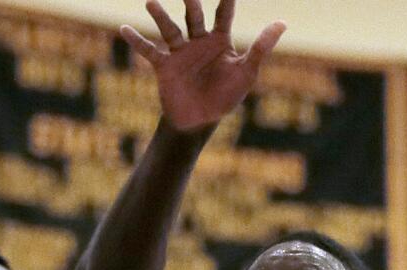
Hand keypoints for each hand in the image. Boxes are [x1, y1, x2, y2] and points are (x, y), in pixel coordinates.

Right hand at [120, 0, 285, 131]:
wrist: (200, 121)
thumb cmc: (226, 97)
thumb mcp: (247, 71)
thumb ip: (261, 47)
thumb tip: (283, 22)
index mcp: (220, 41)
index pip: (224, 11)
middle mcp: (198, 42)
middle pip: (193, 14)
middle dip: (190, 0)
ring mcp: (180, 53)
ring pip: (170, 28)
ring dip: (160, 15)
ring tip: (151, 1)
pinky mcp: (165, 66)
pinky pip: (149, 51)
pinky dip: (137, 41)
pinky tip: (123, 29)